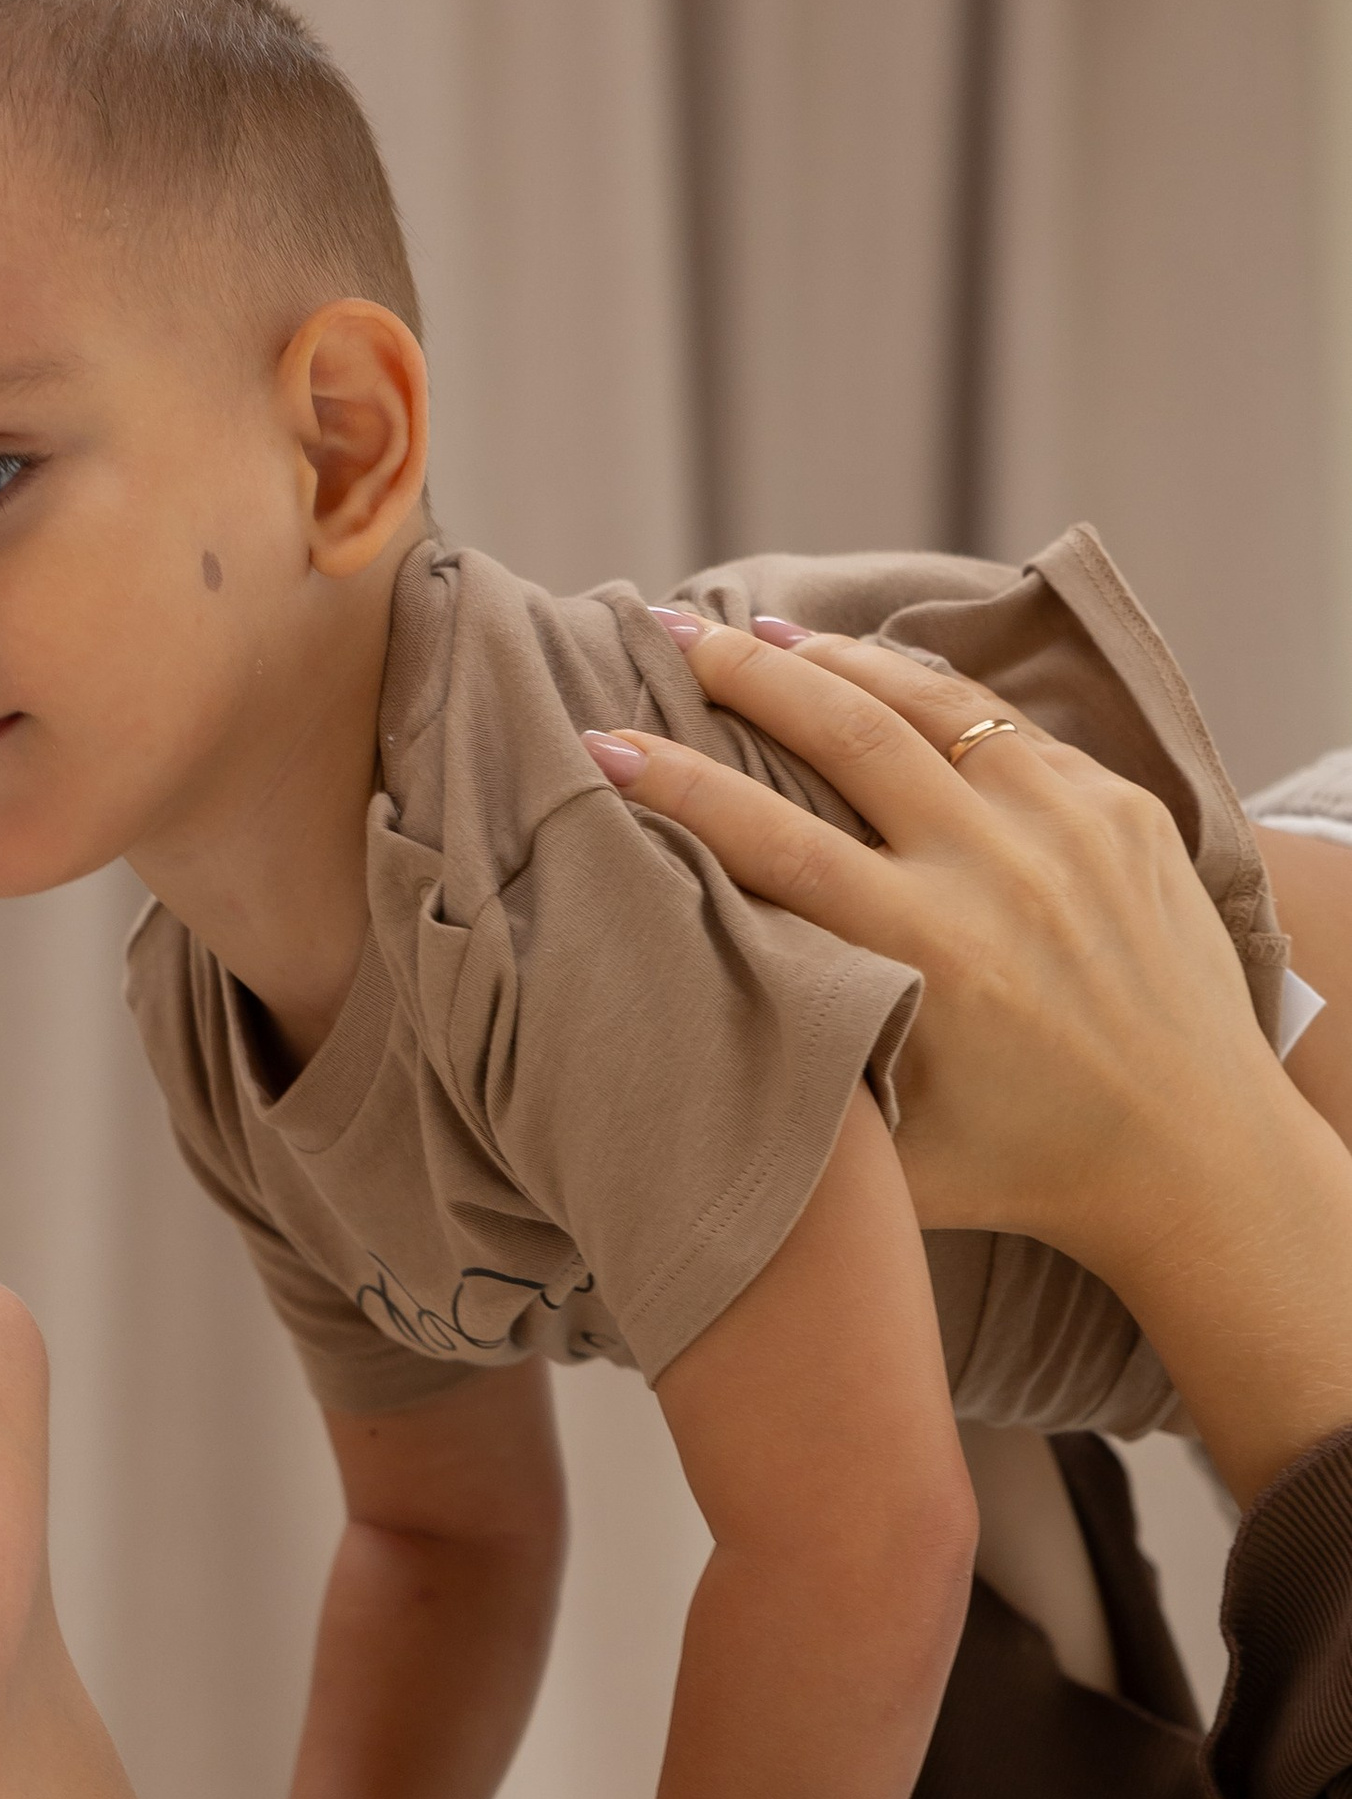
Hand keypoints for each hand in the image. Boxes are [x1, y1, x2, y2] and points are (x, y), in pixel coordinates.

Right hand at [585, 625, 1351, 1502]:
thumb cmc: (1019, 1168)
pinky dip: (929, 690)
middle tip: (669, 633)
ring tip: (759, 630)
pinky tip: (876, 673)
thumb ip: (790, 1077)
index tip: (604, 745)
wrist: (1195, 1155)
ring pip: (929, 704)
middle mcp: (997, 873)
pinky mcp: (1121, 810)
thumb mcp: (886, 1152)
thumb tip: (681, 1010)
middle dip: (743, 674)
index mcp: (928, 955)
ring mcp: (1069, 827)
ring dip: (834, 658)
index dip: (677, 785)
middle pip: (845, 732)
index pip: (770, 841)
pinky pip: (1006, 726)